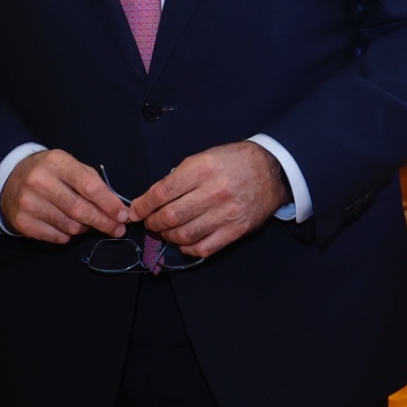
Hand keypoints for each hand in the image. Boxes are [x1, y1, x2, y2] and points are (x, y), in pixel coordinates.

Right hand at [0, 149, 128, 242]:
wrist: (10, 179)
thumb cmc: (48, 172)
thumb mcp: (69, 166)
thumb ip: (92, 182)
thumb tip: (117, 208)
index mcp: (56, 163)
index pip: (89, 185)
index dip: (109, 203)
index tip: (123, 215)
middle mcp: (40, 182)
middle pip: (80, 210)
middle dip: (104, 222)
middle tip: (118, 229)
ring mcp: (29, 203)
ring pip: (71, 227)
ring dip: (85, 228)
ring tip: (87, 222)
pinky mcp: (22, 222)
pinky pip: (57, 237)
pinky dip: (68, 235)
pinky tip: (66, 226)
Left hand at [130, 142, 288, 259]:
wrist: (271, 171)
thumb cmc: (234, 161)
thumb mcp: (204, 157)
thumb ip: (179, 177)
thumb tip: (153, 199)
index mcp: (203, 169)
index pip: (162, 193)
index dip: (143, 205)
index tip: (136, 211)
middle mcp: (214, 192)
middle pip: (171, 216)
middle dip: (153, 223)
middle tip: (150, 222)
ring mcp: (226, 214)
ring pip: (184, 235)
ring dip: (167, 236)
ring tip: (165, 231)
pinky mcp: (236, 230)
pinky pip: (204, 248)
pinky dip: (187, 248)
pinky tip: (183, 241)